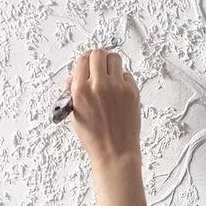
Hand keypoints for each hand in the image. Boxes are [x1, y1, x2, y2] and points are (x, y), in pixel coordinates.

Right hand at [68, 49, 140, 169]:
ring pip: (115, 58)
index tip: (87, 65)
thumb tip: (75, 76)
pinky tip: (119, 92)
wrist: (114, 152)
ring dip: (111, 64)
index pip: (82, 59)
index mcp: (80, 90)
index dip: (85, 61)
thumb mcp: (74, 113)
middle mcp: (99, 85)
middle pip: (99, 53)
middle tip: (99, 66)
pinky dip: (123, 79)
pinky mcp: (132, 92)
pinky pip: (127, 75)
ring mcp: (117, 87)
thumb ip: (74, 91)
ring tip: (110, 77)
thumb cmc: (94, 137)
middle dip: (98, 58)